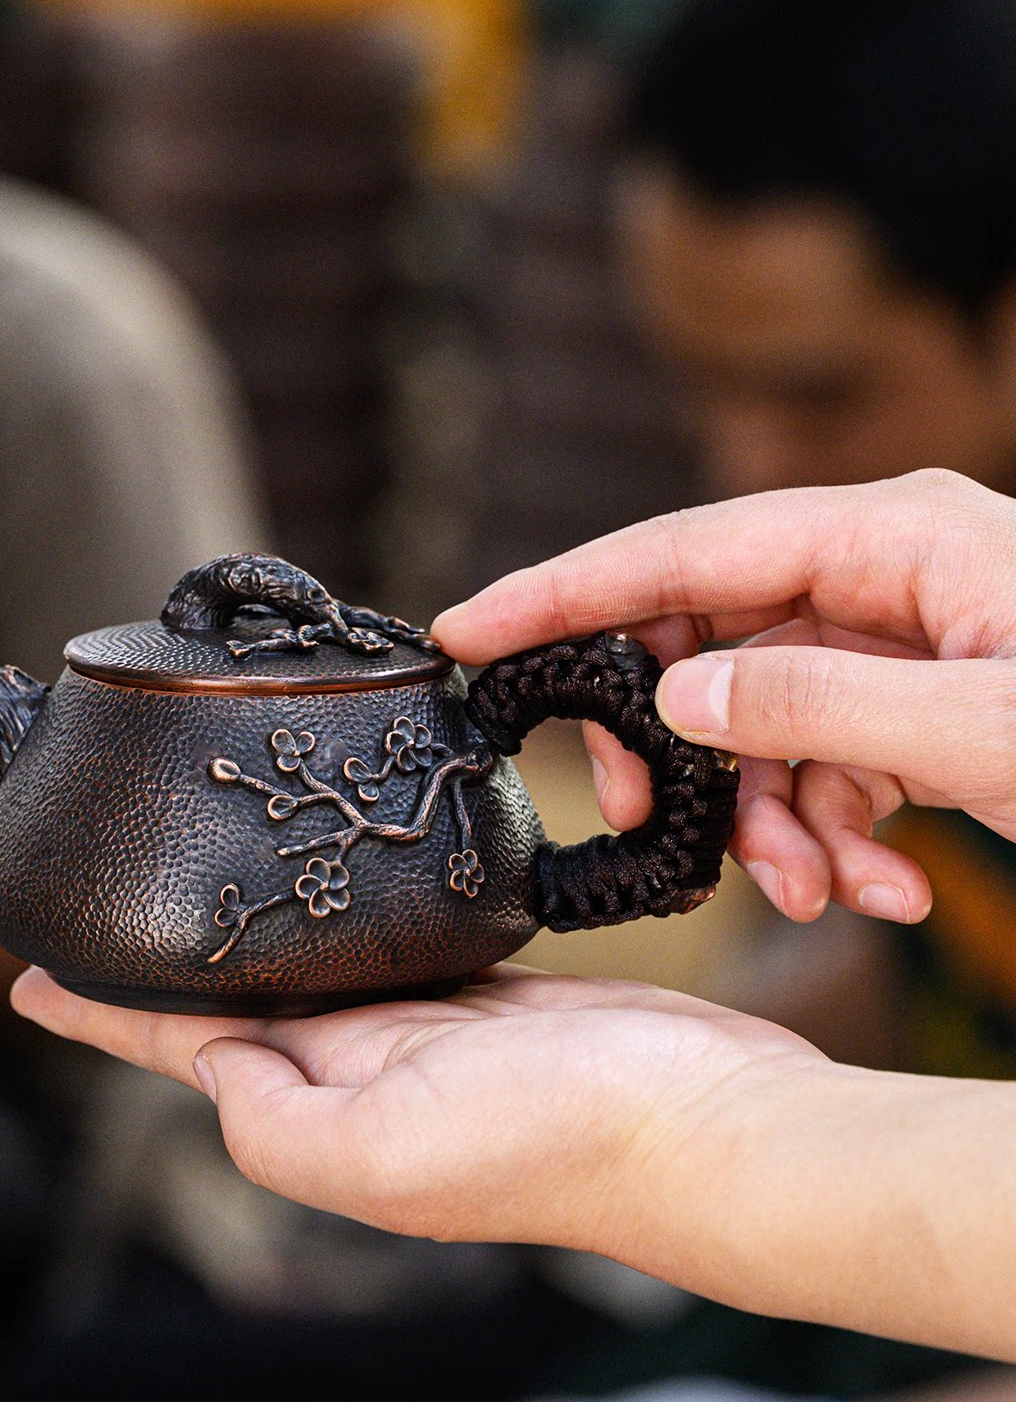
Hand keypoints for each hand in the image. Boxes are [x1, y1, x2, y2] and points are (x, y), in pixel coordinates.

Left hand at [12, 963, 821, 1247]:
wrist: (710, 1123)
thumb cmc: (563, 1140)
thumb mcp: (388, 1151)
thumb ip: (275, 1114)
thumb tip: (210, 1058)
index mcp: (319, 1113)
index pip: (179, 1049)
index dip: (98, 1014)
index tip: (27, 972)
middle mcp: (356, 1072)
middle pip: (230, 1001)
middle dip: (165, 957)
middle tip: (111, 897)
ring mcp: (418, 1026)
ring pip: (301, 965)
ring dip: (243, 931)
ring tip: (197, 881)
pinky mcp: (479, 984)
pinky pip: (382, 941)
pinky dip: (336, 916)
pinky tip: (320, 884)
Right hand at [433, 469, 1015, 926]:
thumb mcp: (991, 729)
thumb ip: (819, 702)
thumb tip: (681, 690)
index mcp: (891, 536)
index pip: (679, 547)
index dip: (559, 591)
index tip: (466, 631)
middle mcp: (881, 571)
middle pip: (705, 634)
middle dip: (670, 741)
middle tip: (636, 815)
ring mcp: (900, 637)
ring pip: (758, 714)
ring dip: (763, 815)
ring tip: (818, 893)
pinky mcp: (919, 699)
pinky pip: (823, 757)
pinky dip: (830, 831)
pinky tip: (879, 888)